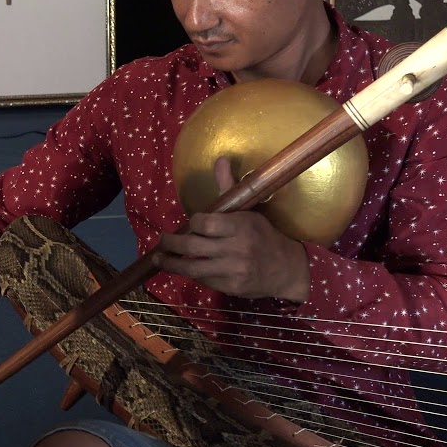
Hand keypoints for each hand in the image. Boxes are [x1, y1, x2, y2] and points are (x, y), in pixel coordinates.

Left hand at [158, 157, 310, 301]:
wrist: (287, 268)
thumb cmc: (263, 235)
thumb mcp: (248, 210)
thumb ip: (229, 187)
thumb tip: (220, 160)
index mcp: (241, 225)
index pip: (204, 223)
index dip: (192, 223)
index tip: (190, 223)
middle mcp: (237, 248)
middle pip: (192, 246)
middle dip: (171, 244)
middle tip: (161, 241)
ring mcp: (234, 270)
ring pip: (193, 268)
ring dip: (172, 263)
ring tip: (159, 259)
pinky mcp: (232, 287)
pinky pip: (204, 280)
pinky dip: (192, 274)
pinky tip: (184, 269)